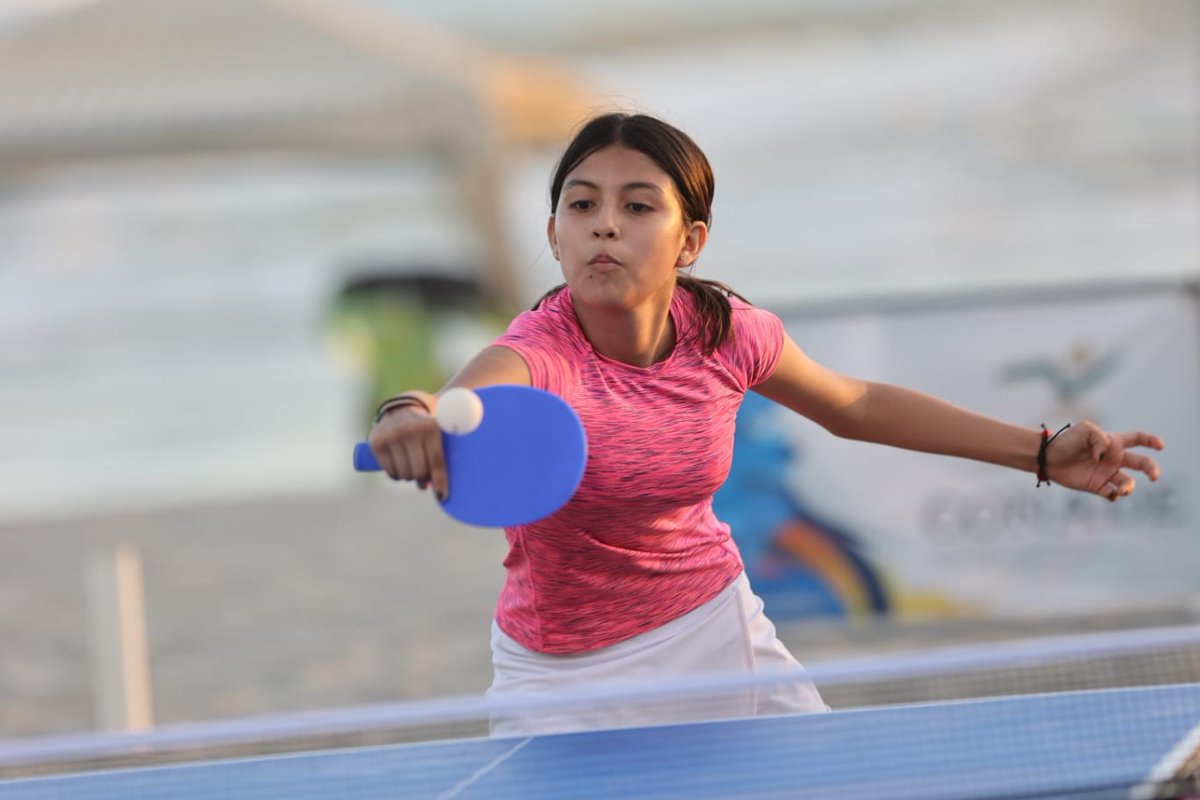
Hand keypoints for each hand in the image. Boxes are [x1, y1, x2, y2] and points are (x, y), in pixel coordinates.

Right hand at [366, 405, 448, 499]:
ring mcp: (392, 435)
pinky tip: (399, 468)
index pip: (436, 461)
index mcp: (431, 427)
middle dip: (423, 480)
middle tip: (424, 479)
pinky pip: (390, 471)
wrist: (401, 409)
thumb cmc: (427, 428)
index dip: (440, 481)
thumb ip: (453, 451)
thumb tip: (447, 489)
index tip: (442, 496)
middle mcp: (411, 430)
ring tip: (412, 470)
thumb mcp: (442, 431)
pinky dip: (396, 476)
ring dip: (409, 477)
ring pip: (405, 473)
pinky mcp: (377, 442)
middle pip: (420, 471)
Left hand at [1044, 421, 1163, 499]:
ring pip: (1128, 483)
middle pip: (1141, 463)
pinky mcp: (1097, 486)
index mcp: (1113, 443)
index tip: (1161, 446)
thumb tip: (1106, 456)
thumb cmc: (1066, 441)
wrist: (1048, 457)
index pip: (1138, 439)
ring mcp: (1106, 473)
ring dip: (1129, 487)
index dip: (1152, 441)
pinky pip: (1112, 494)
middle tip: (1154, 476)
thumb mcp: (1085, 430)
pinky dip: (1116, 496)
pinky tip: (1111, 493)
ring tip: (1121, 489)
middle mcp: (1113, 459)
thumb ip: (1100, 438)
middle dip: (1151, 469)